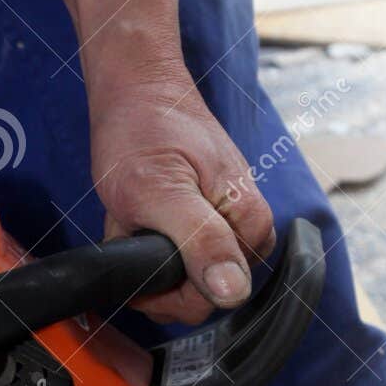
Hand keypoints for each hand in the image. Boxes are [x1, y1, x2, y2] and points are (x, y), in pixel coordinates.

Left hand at [89, 64, 274, 324]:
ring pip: (183, 279)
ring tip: (135, 214)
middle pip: (200, 294)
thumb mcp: (161, 190)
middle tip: (136, 223)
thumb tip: (232, 291)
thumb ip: (201, 242)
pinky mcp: (207, 222)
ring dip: (148, 257)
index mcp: (250, 226)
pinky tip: (137, 215)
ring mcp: (227, 227)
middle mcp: (247, 232)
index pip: (215, 298)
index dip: (169, 289)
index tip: (141, 252)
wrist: (138, 87)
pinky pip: (175, 257)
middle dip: (156, 270)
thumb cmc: (144, 130)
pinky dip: (147, 243)